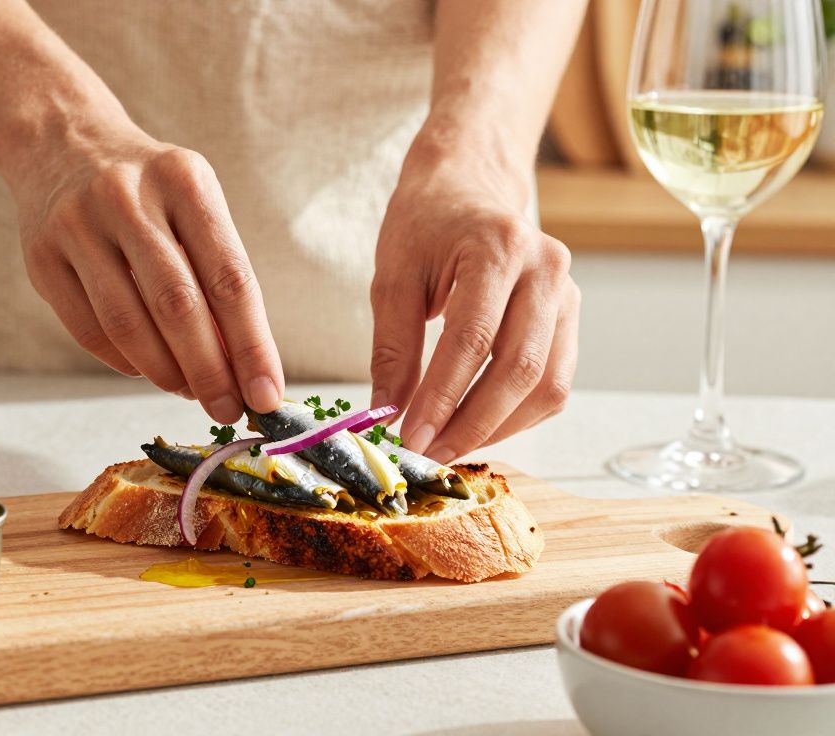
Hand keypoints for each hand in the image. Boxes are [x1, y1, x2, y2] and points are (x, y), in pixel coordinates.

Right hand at [9, 126, 283, 423]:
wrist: (63, 143)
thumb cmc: (148, 190)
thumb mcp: (193, 205)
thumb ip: (217, 276)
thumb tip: (242, 367)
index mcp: (184, 181)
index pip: (229, 278)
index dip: (251, 346)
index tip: (267, 395)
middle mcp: (128, 198)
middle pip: (178, 306)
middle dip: (209, 371)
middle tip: (228, 409)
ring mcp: (78, 225)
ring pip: (128, 324)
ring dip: (165, 373)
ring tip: (189, 391)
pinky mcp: (41, 257)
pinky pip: (89, 330)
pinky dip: (124, 362)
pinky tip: (146, 369)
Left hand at [369, 146, 580, 463]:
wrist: (467, 186)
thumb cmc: (425, 226)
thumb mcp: (392, 276)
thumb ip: (392, 347)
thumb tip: (387, 413)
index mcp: (497, 247)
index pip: (472, 339)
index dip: (441, 397)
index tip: (410, 437)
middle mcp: (545, 268)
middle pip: (519, 368)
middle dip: (472, 423)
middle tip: (428, 453)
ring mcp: (567, 293)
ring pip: (547, 384)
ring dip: (498, 427)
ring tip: (449, 446)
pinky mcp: (570, 317)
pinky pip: (555, 382)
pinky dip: (517, 415)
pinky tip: (476, 425)